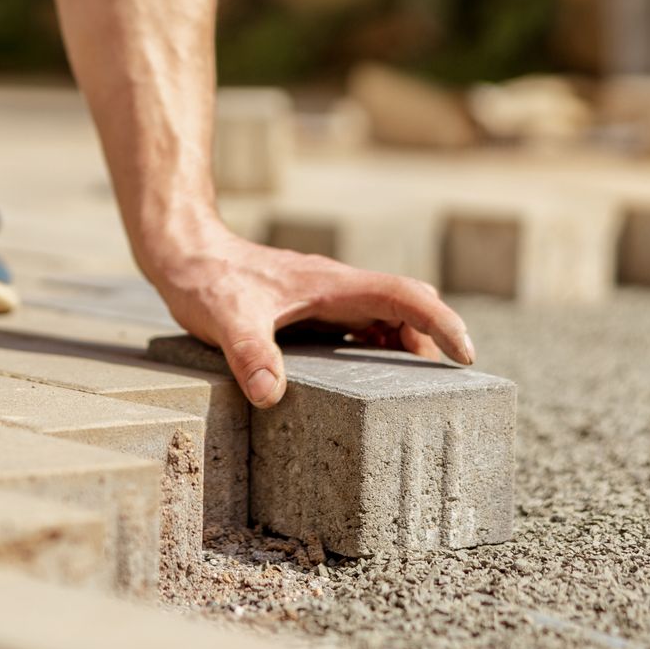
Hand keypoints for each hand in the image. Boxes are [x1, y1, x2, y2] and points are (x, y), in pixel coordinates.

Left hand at [144, 224, 476, 408]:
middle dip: (433, 337)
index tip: (466, 354)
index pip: (405, 296)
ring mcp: (324, 299)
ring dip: (405, 345)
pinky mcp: (309, 310)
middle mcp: (337, 289)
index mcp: (332, 286)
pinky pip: (359, 326)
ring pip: (385, 316)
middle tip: (445, 384)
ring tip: (412, 390)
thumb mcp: (225, 318)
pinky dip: (376, 348)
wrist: (183, 253)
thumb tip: (270, 395)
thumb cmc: (206, 281)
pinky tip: (365, 379)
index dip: (441, 322)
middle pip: (405, 305)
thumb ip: (249, 353)